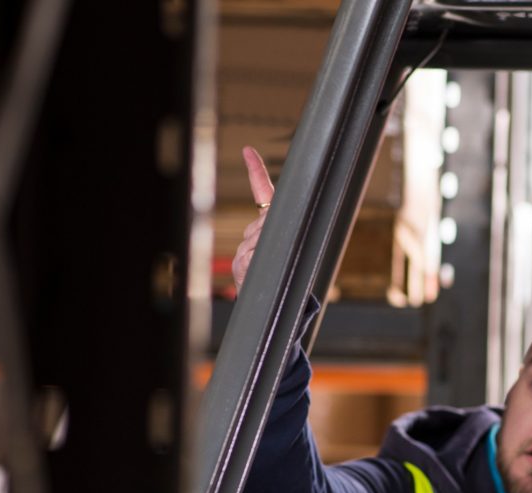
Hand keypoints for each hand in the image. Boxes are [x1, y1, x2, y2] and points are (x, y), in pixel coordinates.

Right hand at [233, 145, 275, 290]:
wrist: (271, 303)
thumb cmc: (285, 273)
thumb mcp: (289, 248)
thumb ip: (286, 230)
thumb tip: (271, 218)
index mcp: (270, 225)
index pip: (261, 191)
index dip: (255, 170)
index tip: (248, 150)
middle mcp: (254, 234)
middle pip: (265, 221)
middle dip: (275, 233)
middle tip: (282, 251)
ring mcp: (245, 249)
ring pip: (258, 239)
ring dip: (269, 251)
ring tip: (272, 266)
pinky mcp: (242, 264)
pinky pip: (252, 255)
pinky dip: (259, 262)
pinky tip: (261, 270)